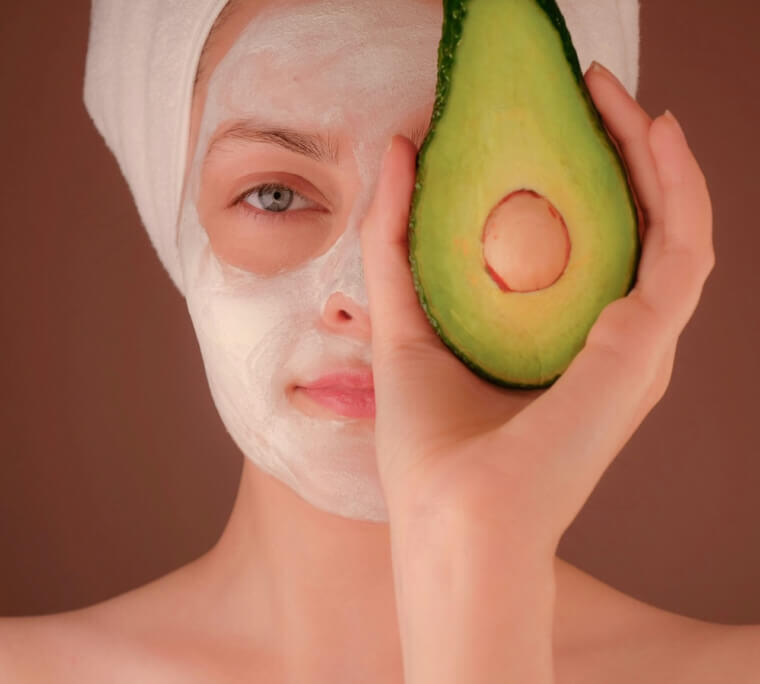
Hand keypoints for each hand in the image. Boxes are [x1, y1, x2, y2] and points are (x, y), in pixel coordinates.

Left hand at [360, 60, 714, 554]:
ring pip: (671, 227)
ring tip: (615, 95)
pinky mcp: (645, 350)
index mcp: (564, 344)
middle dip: (617, 150)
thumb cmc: (432, 450)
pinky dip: (676, 187)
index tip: (546, 117)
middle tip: (587, 89)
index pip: (588, 242)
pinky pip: (682, 250)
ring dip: (651, 154)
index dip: (578, 173)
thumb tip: (397, 148)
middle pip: (632, 226)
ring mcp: (638, 347)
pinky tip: (652, 134)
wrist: (454, 527)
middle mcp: (612, 343)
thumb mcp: (404, 325)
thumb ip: (396, 242)